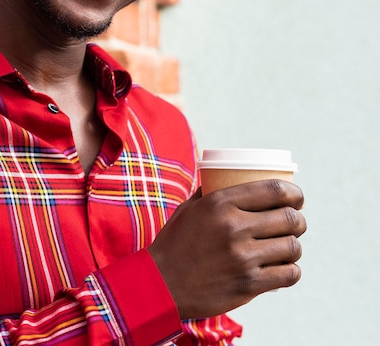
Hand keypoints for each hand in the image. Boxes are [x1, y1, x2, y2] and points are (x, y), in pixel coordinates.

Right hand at [148, 179, 305, 318]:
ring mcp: (243, 258)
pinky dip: (291, 270)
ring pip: (293, 247)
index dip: (294, 193)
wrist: (161, 283)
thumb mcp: (189, 209)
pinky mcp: (249, 284)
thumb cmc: (175, 243)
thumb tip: (221, 176)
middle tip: (294, 222)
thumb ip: (208, 192)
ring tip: (286, 246)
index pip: (273, 190)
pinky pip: (289, 275)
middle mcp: (234, 227)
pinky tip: (283, 268)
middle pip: (289, 218)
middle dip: (298, 220)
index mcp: (220, 203)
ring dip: (294, 246)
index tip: (297, 197)